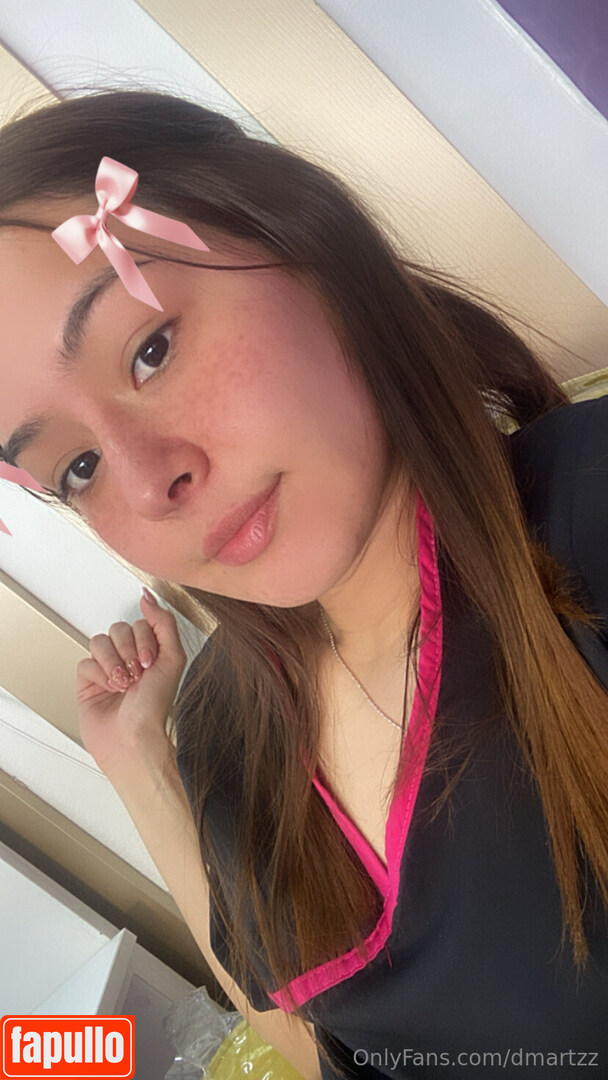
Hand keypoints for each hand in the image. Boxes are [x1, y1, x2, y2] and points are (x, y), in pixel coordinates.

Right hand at [76, 588, 187, 776]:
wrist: (133, 738)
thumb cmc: (155, 707)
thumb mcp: (173, 658)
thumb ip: (164, 623)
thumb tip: (148, 597)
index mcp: (151, 651)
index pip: (139, 623)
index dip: (144, 641)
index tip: (151, 662)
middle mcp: (129, 658)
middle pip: (118, 629)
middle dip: (128, 653)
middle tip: (136, 675)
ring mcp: (107, 669)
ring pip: (99, 642)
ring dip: (113, 663)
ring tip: (122, 684)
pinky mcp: (87, 682)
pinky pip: (84, 662)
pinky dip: (98, 675)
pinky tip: (108, 689)